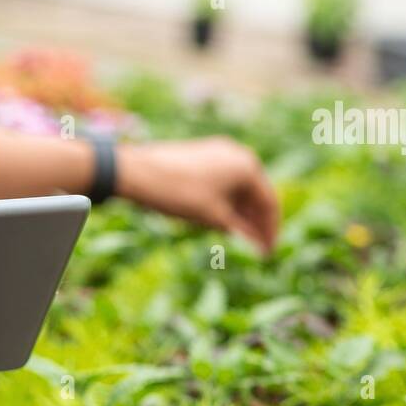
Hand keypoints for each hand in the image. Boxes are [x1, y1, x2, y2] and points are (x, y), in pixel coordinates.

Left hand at [116, 136, 279, 252]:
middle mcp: (238, 154)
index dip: (270, 231)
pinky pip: (222, 181)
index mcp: (247, 166)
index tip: (268, 253)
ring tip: (238, 239)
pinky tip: (221, 221)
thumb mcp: (213, 217)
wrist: (135, 171)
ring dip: (240, 213)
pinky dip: (225, 202)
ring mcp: (218, 152)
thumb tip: (258, 246)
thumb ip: (241, 231)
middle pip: (255, 194)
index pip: (270, 202)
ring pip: (238, 188)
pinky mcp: (201, 155)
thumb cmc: (178, 194)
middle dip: (256, 223)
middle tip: (256, 250)